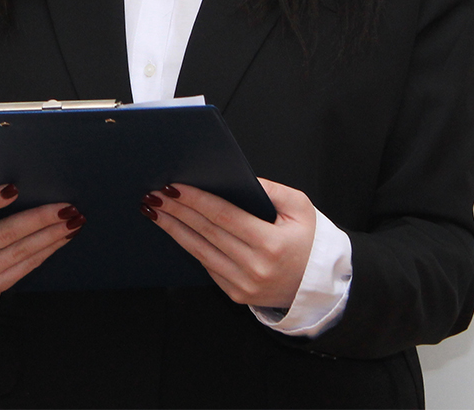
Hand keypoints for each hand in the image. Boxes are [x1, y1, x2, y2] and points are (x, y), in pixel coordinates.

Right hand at [0, 184, 83, 304]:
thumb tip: (5, 168)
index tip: (14, 187)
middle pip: (5, 235)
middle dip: (39, 219)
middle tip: (67, 207)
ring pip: (21, 253)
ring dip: (52, 235)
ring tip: (74, 220)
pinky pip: (26, 267)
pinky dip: (48, 250)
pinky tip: (63, 237)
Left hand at [140, 178, 315, 308]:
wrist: (317, 284)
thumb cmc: (309, 240)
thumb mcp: (301, 207)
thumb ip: (271, 190)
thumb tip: (239, 178)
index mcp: (271, 244)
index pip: (224, 216)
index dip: (196, 200)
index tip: (174, 186)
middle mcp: (255, 268)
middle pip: (207, 232)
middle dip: (178, 210)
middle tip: (155, 194)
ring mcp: (244, 285)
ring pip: (200, 252)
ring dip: (174, 229)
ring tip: (156, 211)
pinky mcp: (236, 295)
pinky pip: (208, 266)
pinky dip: (190, 246)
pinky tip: (176, 230)